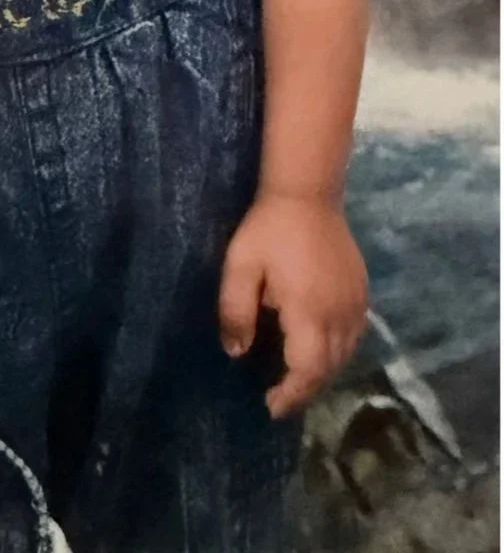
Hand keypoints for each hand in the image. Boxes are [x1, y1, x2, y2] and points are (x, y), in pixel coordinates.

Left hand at [218, 192, 367, 417]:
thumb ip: (235, 311)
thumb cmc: (269, 229)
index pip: (307, 370)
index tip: (270, 405)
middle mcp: (339, 315)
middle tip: (280, 397)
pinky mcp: (362, 293)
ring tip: (296, 379)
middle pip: (328, 369)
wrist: (308, 194)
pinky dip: (337, 353)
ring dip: (322, 373)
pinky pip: (354, 337)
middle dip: (305, 389)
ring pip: (345, 356)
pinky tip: (319, 350)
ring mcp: (355, 305)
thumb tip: (236, 353)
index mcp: (308, 312)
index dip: (291, 394)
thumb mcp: (240, 266)